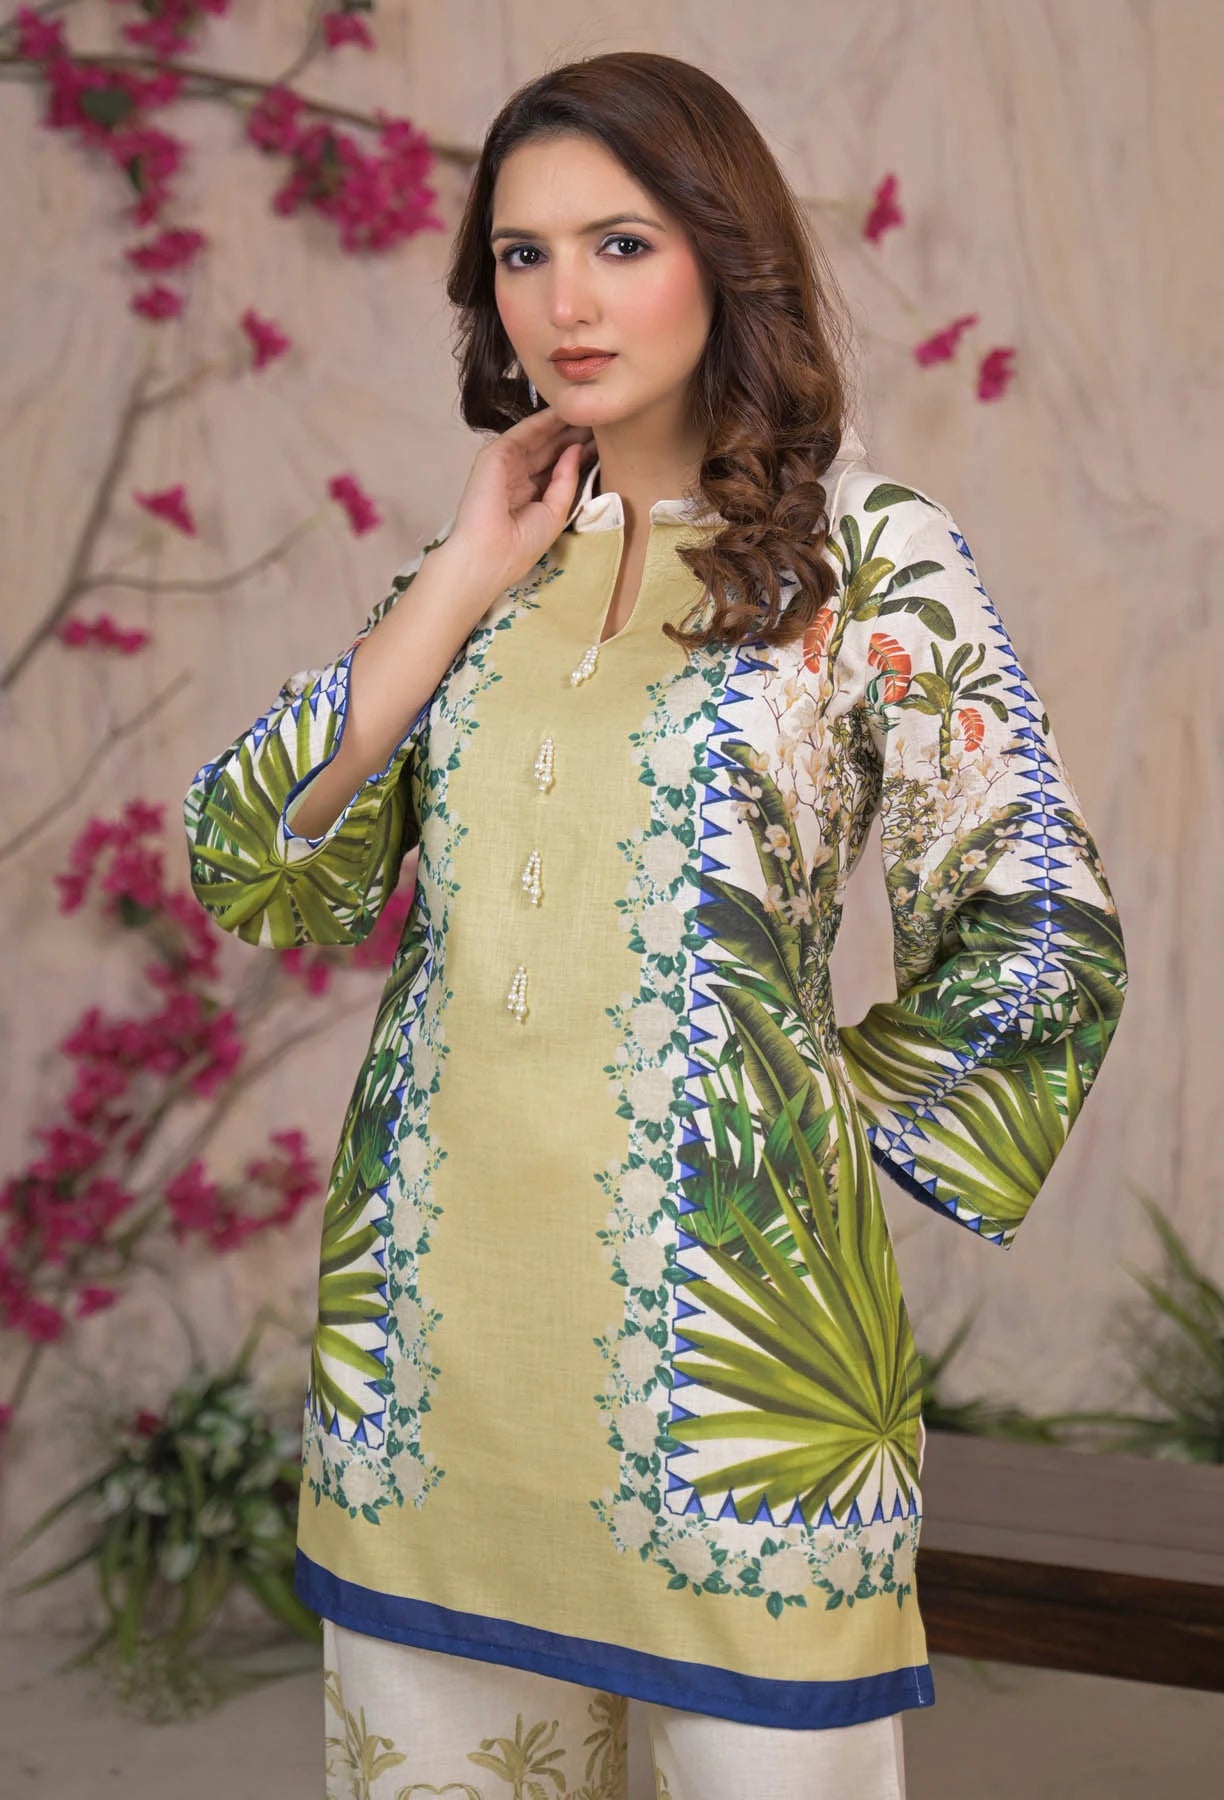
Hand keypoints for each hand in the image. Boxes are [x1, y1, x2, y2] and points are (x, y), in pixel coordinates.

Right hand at [445, 408, 595, 595]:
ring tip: (588, 410)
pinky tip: (565, 410)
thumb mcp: (555, 512)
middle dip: (574, 433)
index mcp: (531, 494)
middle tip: (601, 418)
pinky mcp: (495, 454)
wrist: (489, 555)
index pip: (558, 466)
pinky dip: (543, 420)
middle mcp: (519, 475)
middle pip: (550, 448)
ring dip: (562, 423)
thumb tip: (577, 449)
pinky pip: (524, 432)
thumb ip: (566, 480)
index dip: (580, 451)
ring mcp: (506, 463)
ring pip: (538, 436)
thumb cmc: (520, 544)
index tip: (606, 439)